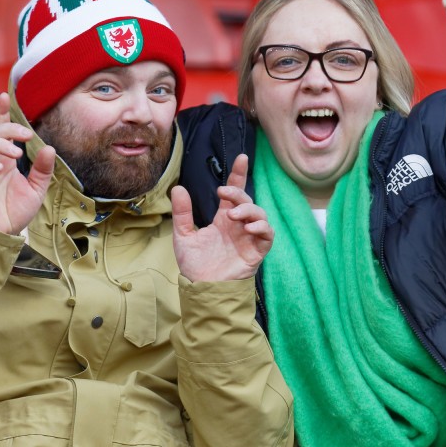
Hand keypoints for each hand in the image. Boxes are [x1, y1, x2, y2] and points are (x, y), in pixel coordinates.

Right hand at [0, 93, 55, 234]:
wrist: (2, 235)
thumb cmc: (14, 212)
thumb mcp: (36, 189)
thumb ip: (42, 170)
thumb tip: (49, 147)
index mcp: (6, 160)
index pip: (1, 131)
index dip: (1, 113)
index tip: (4, 96)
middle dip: (8, 129)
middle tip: (26, 134)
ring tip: (16, 154)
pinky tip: (0, 167)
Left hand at [171, 154, 273, 281]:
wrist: (202, 288)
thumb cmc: (196, 264)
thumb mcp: (183, 235)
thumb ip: (182, 213)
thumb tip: (178, 188)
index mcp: (223, 219)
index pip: (234, 192)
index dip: (239, 174)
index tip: (241, 158)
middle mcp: (238, 225)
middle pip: (246, 200)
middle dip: (238, 192)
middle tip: (223, 193)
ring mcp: (249, 237)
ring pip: (259, 215)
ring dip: (249, 210)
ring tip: (233, 215)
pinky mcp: (256, 251)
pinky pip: (267, 235)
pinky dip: (261, 228)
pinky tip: (248, 228)